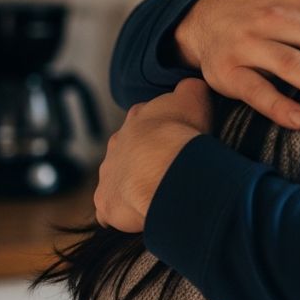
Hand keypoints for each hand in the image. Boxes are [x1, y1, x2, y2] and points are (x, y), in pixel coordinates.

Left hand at [94, 78, 211, 232]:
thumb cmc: (181, 131)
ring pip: (118, 179)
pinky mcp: (105, 202)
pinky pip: (109, 210)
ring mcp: (108, 174)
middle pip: (129, 150)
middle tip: (170, 169)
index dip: (162, 130)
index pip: (145, 120)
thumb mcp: (194, 96)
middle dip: (145, 159)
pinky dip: (122, 213)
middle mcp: (117, 144)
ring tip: (159, 194)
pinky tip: (142, 214)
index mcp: (137, 119)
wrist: (165, 167)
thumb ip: (190, 88)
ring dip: (134, 186)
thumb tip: (192, 86)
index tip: (178, 140)